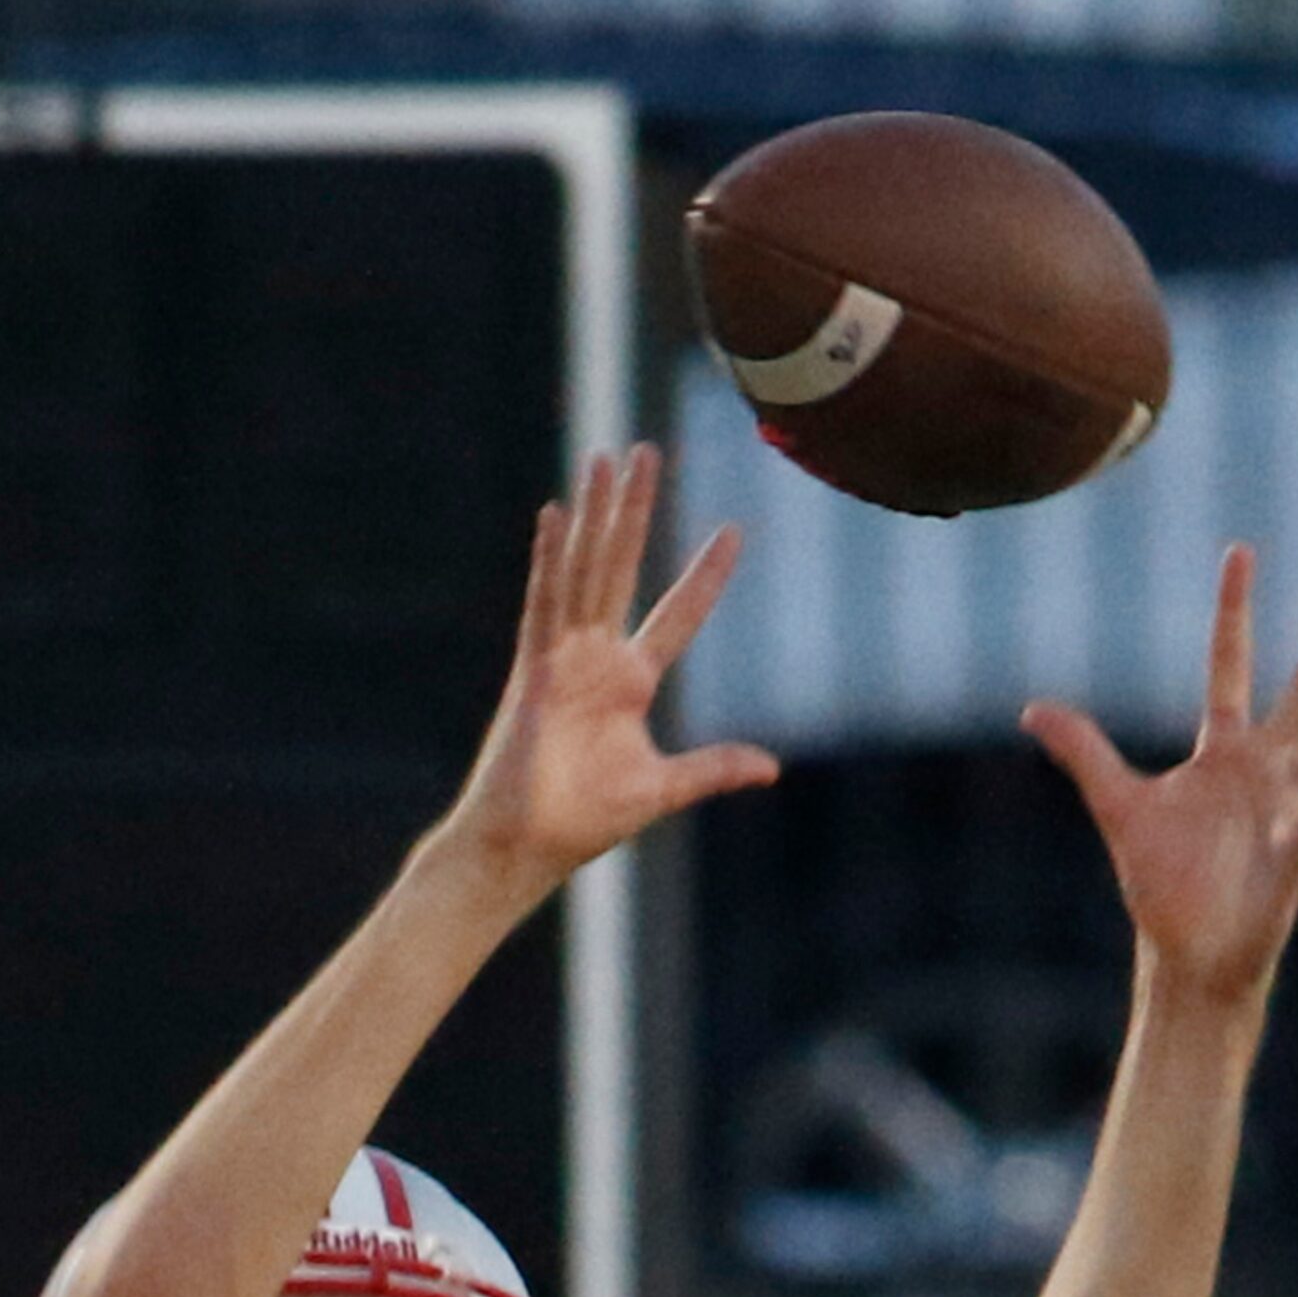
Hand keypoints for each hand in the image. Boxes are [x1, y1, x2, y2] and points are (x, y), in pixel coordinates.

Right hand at [449, 443, 778, 885]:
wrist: (527, 844)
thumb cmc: (583, 821)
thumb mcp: (663, 788)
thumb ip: (712, 770)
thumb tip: (771, 767)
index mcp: (630, 682)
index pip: (677, 615)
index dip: (705, 576)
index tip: (734, 531)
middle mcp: (597, 658)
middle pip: (622, 568)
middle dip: (636, 511)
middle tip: (648, 453)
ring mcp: (563, 658)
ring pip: (584, 571)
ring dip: (595, 516)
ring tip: (606, 460)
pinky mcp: (534, 669)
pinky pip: (544, 605)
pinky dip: (550, 561)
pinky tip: (557, 516)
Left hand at [1021, 545, 1297, 1002]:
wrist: (1186, 950)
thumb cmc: (1162, 881)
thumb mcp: (1119, 807)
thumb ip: (1084, 754)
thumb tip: (1032, 709)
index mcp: (1221, 750)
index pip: (1228, 663)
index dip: (1232, 610)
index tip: (1240, 552)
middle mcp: (1264, 767)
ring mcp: (1289, 803)